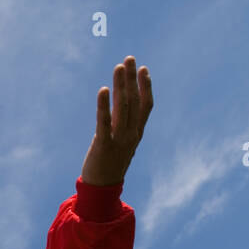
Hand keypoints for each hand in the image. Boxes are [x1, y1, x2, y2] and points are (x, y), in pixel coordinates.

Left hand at [80, 55, 152, 186]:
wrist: (102, 189)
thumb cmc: (110, 164)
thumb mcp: (122, 143)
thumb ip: (124, 126)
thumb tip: (122, 107)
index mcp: (137, 133)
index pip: (146, 106)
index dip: (145, 86)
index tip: (142, 69)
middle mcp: (131, 135)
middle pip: (134, 102)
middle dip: (131, 79)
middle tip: (129, 58)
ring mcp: (119, 140)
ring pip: (122, 108)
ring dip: (121, 86)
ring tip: (118, 68)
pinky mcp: (104, 146)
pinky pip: (104, 122)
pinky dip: (104, 105)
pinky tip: (104, 89)